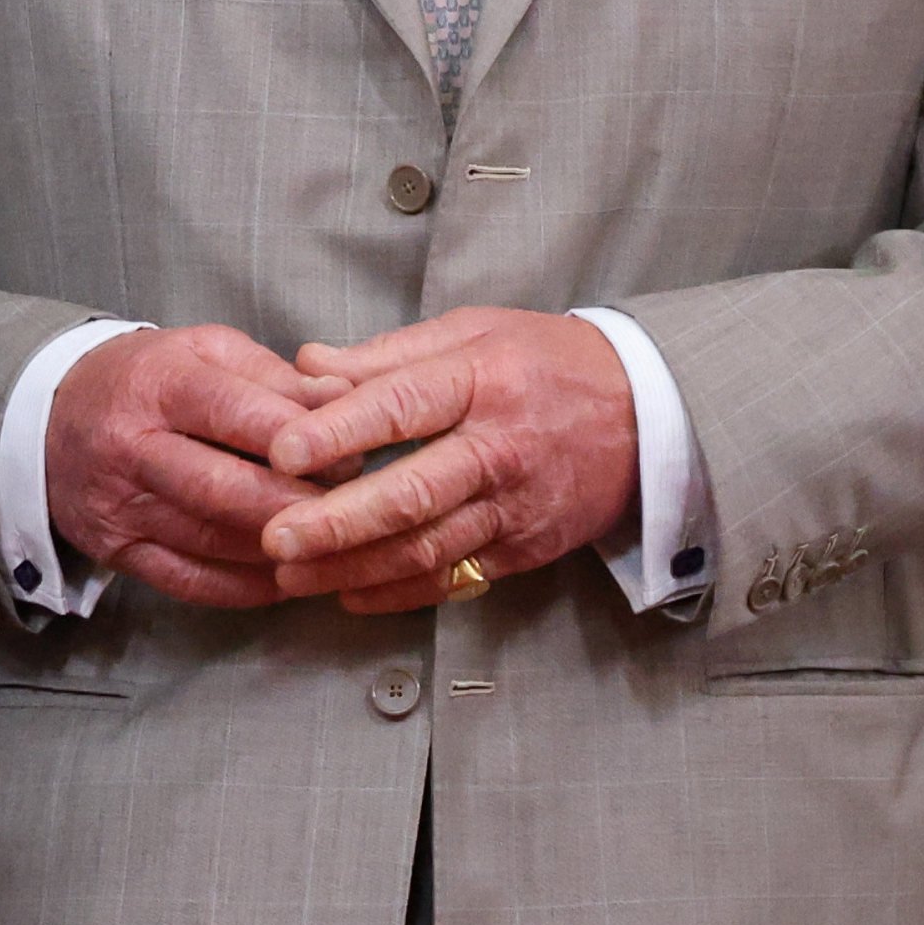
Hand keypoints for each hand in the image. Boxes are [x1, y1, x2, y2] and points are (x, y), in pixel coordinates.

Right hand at [43, 325, 350, 608]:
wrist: (47, 416)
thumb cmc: (144, 380)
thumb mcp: (203, 350)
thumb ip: (274, 376)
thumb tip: (344, 399)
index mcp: (159, 384)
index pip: (233, 412)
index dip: (296, 439)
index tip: (349, 455)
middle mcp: (132, 446)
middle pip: (223, 487)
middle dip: (296, 505)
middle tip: (352, 512)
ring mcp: (120, 504)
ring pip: (210, 541)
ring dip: (278, 551)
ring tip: (330, 547)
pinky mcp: (116, 550)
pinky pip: (189, 581)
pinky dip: (244, 588)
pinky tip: (285, 579)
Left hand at [257, 308, 638, 612]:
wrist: (649, 415)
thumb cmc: (545, 362)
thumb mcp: (474, 330)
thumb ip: (386, 354)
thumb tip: (307, 365)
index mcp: (481, 379)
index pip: (402, 405)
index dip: (340, 430)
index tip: (282, 451)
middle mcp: (498, 448)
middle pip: (412, 492)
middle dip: (337, 520)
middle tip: (274, 536)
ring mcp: (514, 506)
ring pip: (427, 548)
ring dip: (354, 567)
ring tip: (291, 575)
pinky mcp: (525, 549)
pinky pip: (456, 578)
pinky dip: (400, 592)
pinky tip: (348, 593)